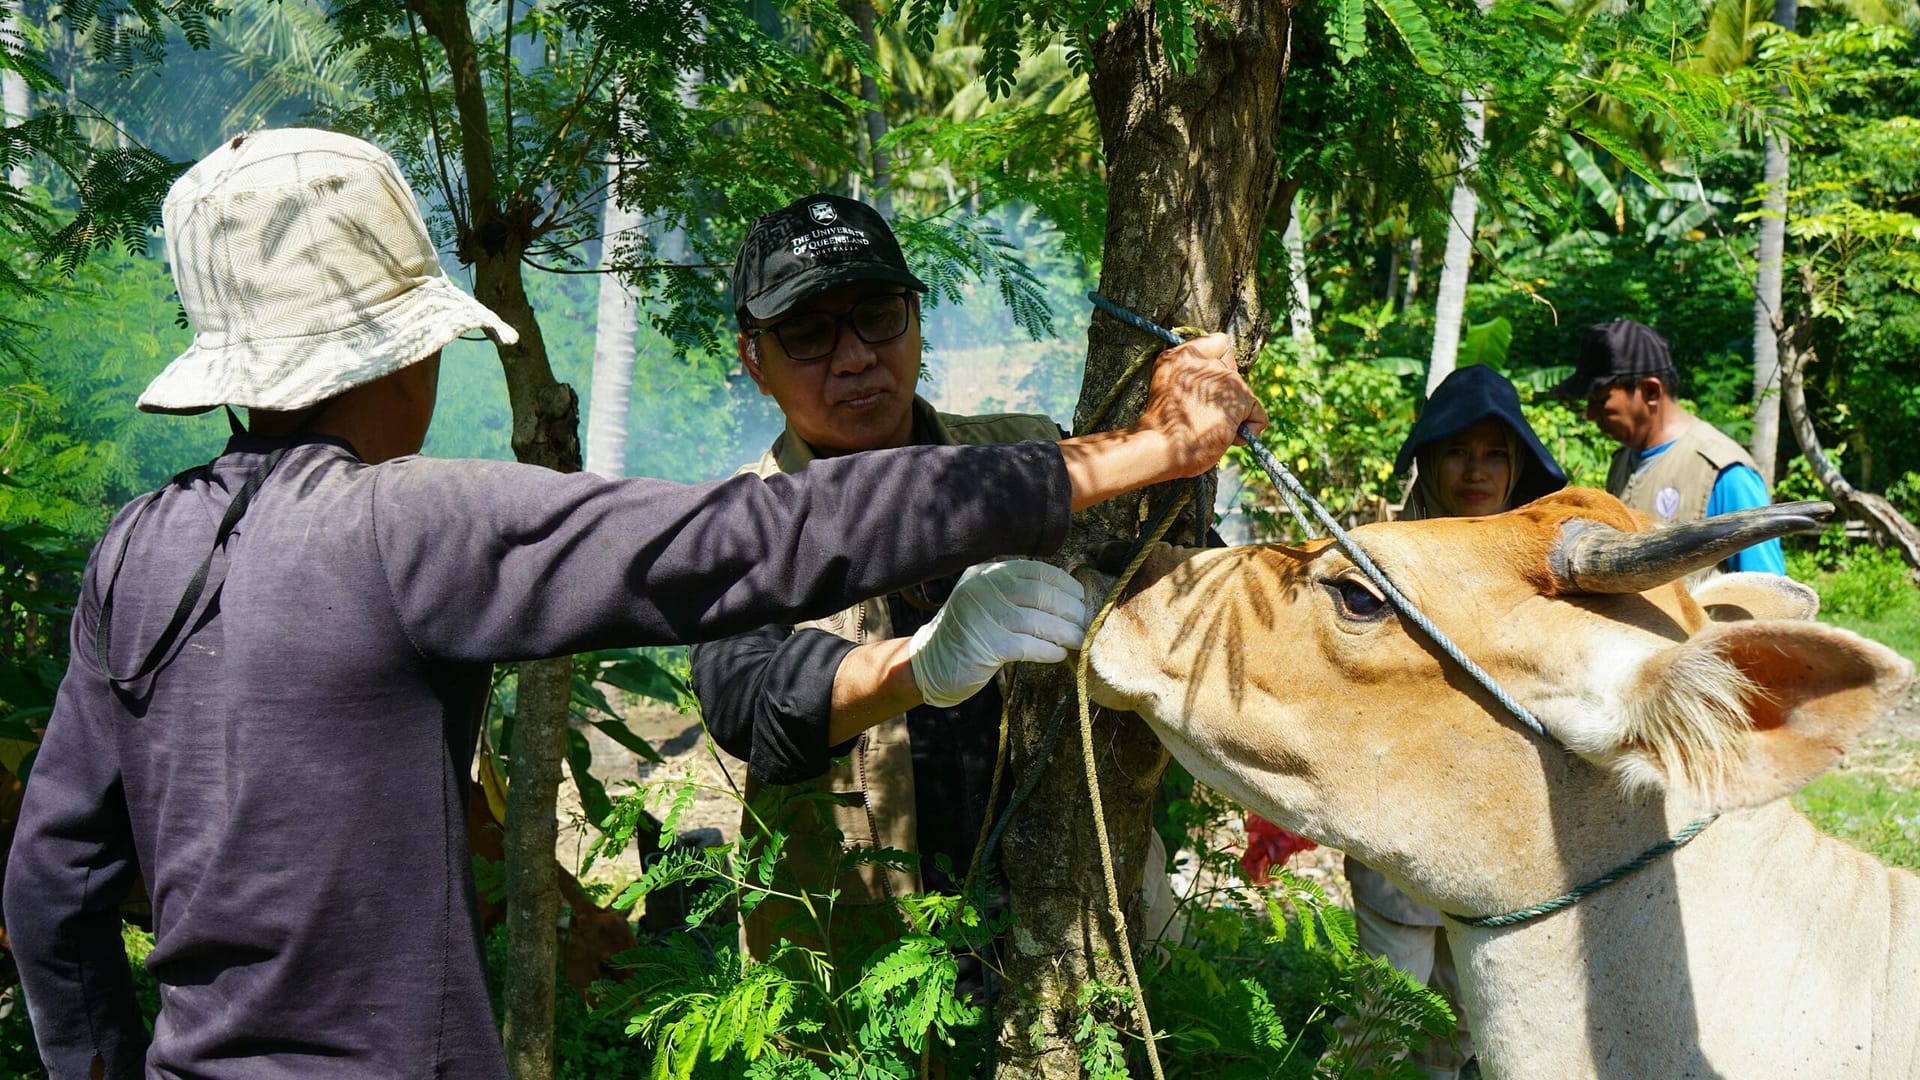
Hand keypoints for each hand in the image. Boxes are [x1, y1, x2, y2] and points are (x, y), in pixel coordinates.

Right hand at [907, 560, 1088, 707]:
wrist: (930, 663)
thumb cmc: (968, 633)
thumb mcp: (986, 600)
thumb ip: (1015, 591)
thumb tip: (1068, 596)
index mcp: (987, 572)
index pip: (1036, 570)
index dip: (1065, 584)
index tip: (1081, 598)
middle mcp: (984, 588)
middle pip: (1041, 594)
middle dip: (1070, 609)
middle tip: (1085, 623)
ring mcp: (984, 615)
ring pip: (1039, 621)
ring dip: (1066, 632)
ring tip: (1078, 640)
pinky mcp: (987, 645)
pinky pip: (1029, 646)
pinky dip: (1049, 650)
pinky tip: (1058, 654)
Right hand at [1133, 333, 1268, 477]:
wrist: (1159, 449)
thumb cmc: (1161, 432)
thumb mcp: (1166, 391)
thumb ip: (1190, 379)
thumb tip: (1218, 390)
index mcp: (1178, 356)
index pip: (1219, 343)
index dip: (1220, 365)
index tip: (1208, 388)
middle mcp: (1202, 360)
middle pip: (1233, 373)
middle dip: (1224, 397)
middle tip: (1203, 418)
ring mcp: (1222, 376)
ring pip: (1244, 395)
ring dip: (1234, 416)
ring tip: (1210, 431)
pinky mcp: (1239, 395)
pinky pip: (1258, 414)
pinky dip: (1249, 431)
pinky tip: (1227, 437)